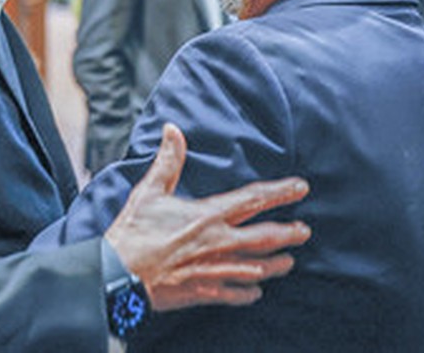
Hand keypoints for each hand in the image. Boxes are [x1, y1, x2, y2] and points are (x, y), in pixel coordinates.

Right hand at [104, 123, 309, 310]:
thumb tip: (172, 129)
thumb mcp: (149, 191)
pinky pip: (235, 294)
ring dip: (276, 265)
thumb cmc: (133, 233)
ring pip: (256, 268)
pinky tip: (257, 291)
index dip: (280, 192)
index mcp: (208, 215)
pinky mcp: (204, 292)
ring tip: (289, 261)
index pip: (253, 200)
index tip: (300, 187)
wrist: (119, 275)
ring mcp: (214, 270)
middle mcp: (218, 243)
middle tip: (305, 231)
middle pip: (265, 237)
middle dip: (288, 233)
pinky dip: (249, 292)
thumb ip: (168, 161)